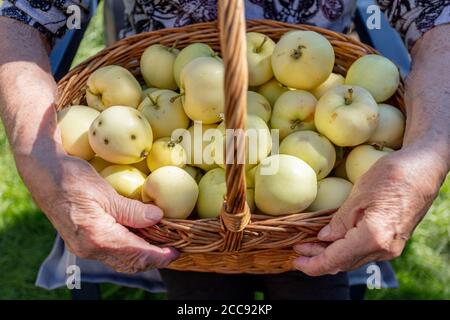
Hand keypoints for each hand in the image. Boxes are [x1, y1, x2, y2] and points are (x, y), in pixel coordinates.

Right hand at [15, 134, 177, 272]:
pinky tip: (141, 238)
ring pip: (121, 260)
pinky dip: (130, 249)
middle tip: (175, 249)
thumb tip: (157, 218)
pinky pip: (112, 253)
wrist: (43, 174)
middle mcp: (91, 248)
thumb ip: (131, 210)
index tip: (178, 252)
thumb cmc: (72, 178)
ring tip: (162, 245)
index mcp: (97, 237)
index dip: (160, 255)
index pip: (136, 253)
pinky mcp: (84, 241)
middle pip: (130, 262)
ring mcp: (85, 247)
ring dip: (143, 256)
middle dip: (154, 259)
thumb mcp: (105, 191)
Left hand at [292, 145, 446, 275]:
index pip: (335, 260)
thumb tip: (324, 238)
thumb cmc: (392, 176)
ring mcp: (390, 247)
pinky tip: (333, 240)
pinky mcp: (393, 241)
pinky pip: (363, 252)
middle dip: (318, 259)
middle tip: (298, 251)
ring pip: (353, 259)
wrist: (424, 168)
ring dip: (331, 255)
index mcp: (372, 237)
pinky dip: (345, 250)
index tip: (296, 261)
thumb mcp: (358, 195)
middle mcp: (383, 249)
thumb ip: (340, 222)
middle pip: (343, 263)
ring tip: (310, 245)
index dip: (313, 264)